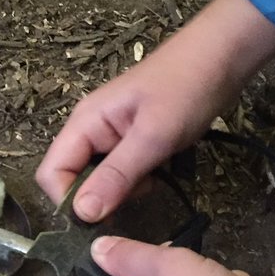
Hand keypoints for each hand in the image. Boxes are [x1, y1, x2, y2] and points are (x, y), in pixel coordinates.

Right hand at [36, 0, 274, 221]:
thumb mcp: (152, 136)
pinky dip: (137, 182)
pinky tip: (160, 174)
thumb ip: (116, 175)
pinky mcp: (133, 141)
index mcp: (84, 123)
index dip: (69, 201)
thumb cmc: (186, 89)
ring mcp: (112, 136)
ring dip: (121, 191)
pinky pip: (121, 172)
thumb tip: (82, 215)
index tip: (102, 218)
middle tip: (135, 197)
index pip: (52, 173)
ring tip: (153, 182)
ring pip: (99, 179)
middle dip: (98, 198)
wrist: (222, 57)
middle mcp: (90, 130)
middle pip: (72, 179)